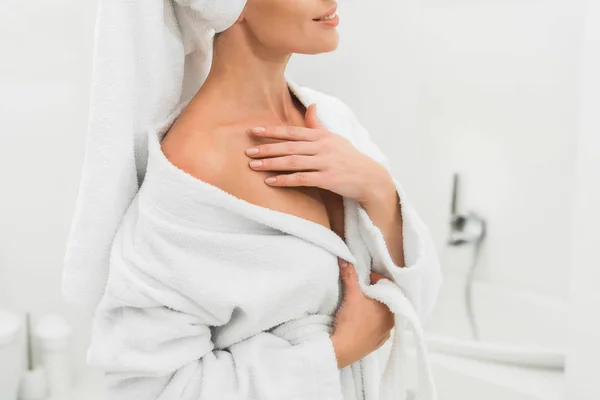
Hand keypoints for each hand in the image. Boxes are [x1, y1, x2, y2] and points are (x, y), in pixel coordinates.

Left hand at [244, 104, 389, 204]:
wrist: (370, 178)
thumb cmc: (350, 158)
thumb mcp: (335, 137)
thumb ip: (318, 125)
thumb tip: (311, 106)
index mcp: (322, 136)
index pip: (292, 131)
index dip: (272, 130)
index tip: (254, 130)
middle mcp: (322, 147)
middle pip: (289, 146)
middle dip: (267, 148)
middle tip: (247, 150)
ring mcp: (325, 163)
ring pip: (293, 162)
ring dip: (271, 164)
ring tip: (253, 166)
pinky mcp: (328, 179)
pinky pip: (302, 179)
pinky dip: (285, 180)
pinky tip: (271, 182)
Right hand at [330, 259, 394, 368]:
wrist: (343, 348)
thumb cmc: (351, 320)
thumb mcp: (350, 294)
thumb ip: (349, 275)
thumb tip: (345, 259)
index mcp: (390, 305)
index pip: (387, 286)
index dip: (375, 279)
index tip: (365, 278)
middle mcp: (392, 319)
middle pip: (385, 300)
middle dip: (374, 294)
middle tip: (362, 290)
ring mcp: (386, 332)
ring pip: (383, 315)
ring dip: (374, 308)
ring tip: (361, 305)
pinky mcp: (378, 343)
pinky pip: (379, 328)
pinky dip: (372, 322)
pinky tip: (362, 321)